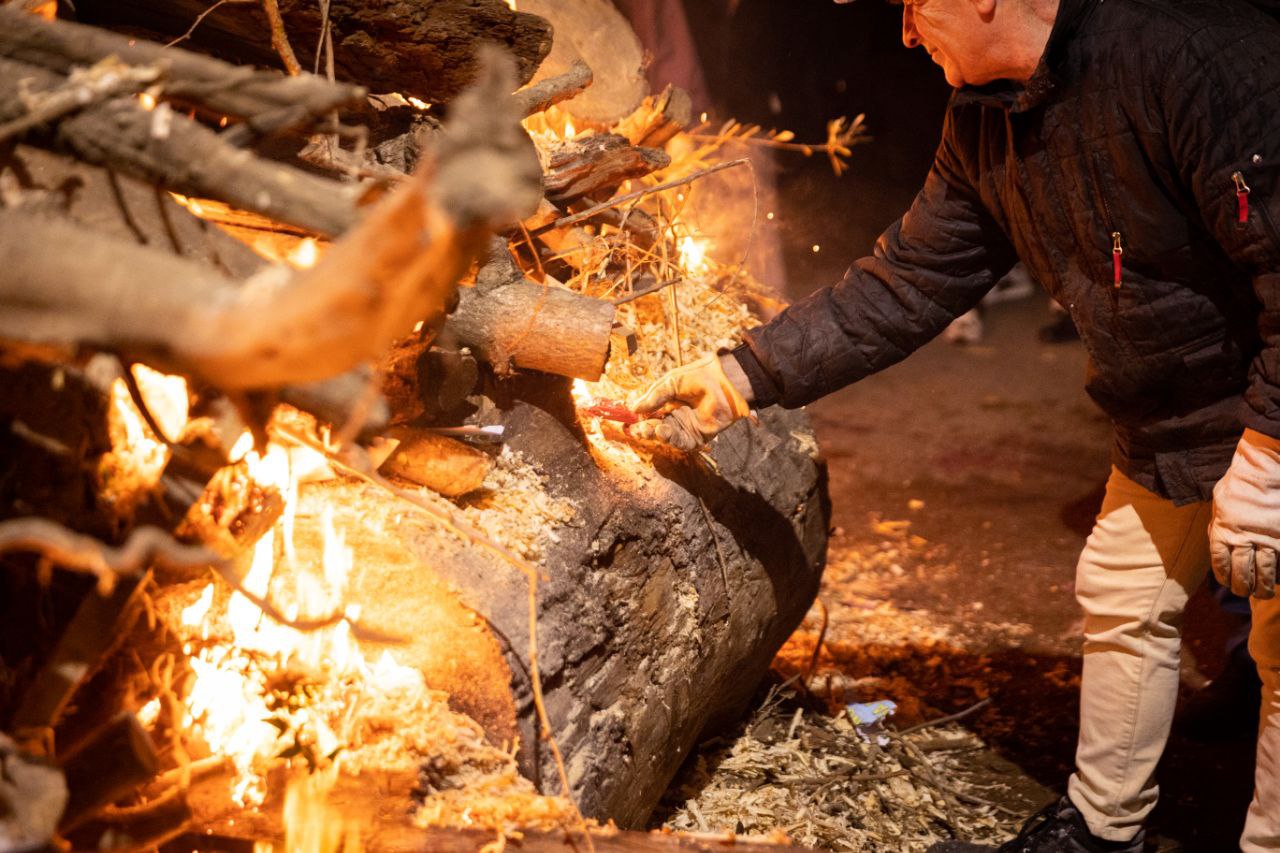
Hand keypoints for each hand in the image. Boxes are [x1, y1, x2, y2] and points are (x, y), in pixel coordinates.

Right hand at [630, 353, 752, 450]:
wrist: (725, 381)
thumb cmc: (698, 376)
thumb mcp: (671, 383)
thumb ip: (654, 397)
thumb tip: (635, 409)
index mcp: (668, 403)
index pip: (649, 414)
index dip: (639, 418)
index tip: (628, 420)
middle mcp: (676, 416)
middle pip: (655, 428)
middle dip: (645, 429)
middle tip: (636, 429)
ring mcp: (687, 427)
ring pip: (666, 437)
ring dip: (656, 434)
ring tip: (650, 429)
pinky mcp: (699, 436)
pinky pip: (682, 443)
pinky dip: (671, 439)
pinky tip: (662, 431)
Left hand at [1210, 428, 1279, 598]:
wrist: (1265, 469)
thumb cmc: (1238, 485)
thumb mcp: (1218, 505)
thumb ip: (1218, 526)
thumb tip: (1216, 542)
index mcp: (1223, 531)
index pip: (1220, 563)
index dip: (1224, 576)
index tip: (1226, 582)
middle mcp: (1244, 538)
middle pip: (1243, 572)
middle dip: (1243, 587)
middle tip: (1246, 592)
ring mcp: (1268, 538)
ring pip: (1267, 571)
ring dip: (1265, 586)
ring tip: (1264, 593)